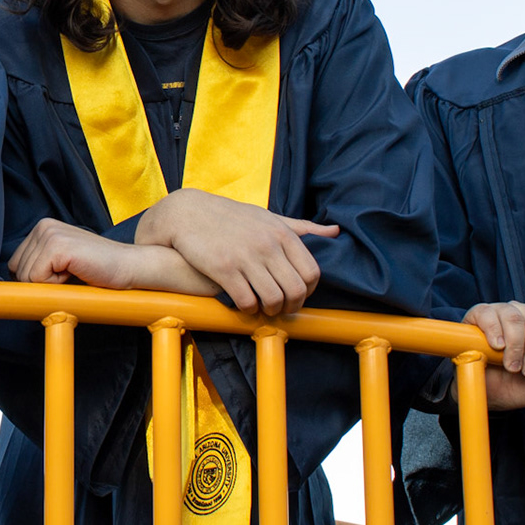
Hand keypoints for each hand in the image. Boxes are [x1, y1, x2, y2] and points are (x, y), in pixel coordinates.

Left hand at [9, 219, 133, 286]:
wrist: (128, 266)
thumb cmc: (97, 270)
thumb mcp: (60, 263)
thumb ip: (37, 265)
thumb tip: (8, 288)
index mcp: (42, 228)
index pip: (15, 265)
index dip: (36, 279)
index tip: (61, 274)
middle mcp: (43, 226)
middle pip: (18, 272)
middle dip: (43, 282)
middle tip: (71, 273)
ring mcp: (49, 234)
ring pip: (27, 278)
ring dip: (51, 284)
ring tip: (75, 272)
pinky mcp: (57, 247)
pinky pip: (38, 280)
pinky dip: (57, 285)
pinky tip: (75, 272)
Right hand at [136, 189, 339, 314]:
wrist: (188, 213)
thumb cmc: (231, 217)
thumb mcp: (268, 216)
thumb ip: (301, 227)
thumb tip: (336, 231)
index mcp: (282, 233)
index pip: (311, 272)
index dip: (308, 291)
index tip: (297, 295)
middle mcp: (267, 245)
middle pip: (295, 290)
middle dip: (291, 306)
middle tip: (281, 309)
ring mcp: (245, 257)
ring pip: (272, 299)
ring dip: (270, 311)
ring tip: (263, 309)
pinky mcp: (224, 269)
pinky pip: (246, 300)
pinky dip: (248, 309)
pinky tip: (244, 304)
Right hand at [460, 301, 524, 409]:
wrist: (486, 393)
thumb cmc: (515, 384)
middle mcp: (524, 313)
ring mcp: (501, 311)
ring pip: (516, 318)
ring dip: (516, 346)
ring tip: (512, 366)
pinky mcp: (478, 314)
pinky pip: (489, 315)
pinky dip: (495, 331)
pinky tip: (497, 347)